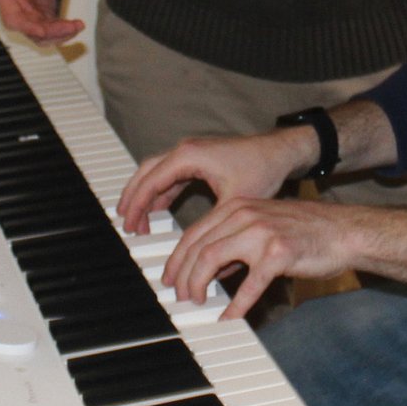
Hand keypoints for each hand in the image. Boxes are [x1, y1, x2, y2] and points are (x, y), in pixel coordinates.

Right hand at [0, 0, 81, 43]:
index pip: (13, 19)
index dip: (26, 28)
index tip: (41, 31)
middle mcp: (18, 9)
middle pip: (31, 32)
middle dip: (51, 33)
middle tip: (70, 27)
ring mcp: (32, 13)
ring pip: (44, 34)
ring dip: (61, 34)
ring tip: (77, 26)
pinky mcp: (45, 13)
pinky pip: (54, 28)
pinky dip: (65, 30)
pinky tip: (76, 24)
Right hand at [117, 130, 305, 233]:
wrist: (281, 152)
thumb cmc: (262, 169)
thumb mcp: (235, 203)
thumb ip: (213, 227)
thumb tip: (200, 255)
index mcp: (188, 156)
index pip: (151, 181)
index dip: (137, 204)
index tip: (129, 224)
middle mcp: (186, 150)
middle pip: (147, 173)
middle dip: (133, 198)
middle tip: (125, 223)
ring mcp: (192, 153)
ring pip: (157, 173)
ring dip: (146, 195)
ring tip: (139, 221)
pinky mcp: (200, 159)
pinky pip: (171, 175)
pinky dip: (161, 192)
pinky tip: (159, 210)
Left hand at [163, 198, 368, 320]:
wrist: (344, 231)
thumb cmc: (306, 232)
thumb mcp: (263, 226)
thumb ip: (235, 241)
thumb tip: (209, 269)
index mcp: (238, 207)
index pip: (194, 233)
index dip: (177, 260)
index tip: (170, 279)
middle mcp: (245, 215)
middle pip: (197, 248)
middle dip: (182, 276)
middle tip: (181, 297)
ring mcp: (261, 233)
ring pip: (211, 260)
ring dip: (199, 286)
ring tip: (198, 304)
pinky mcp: (279, 254)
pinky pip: (249, 284)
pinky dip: (235, 305)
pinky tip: (229, 318)